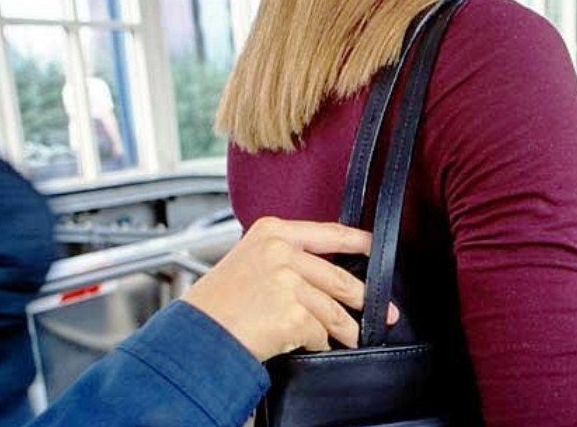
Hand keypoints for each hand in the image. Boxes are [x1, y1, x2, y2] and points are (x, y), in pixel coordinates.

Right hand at [182, 217, 398, 361]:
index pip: (329, 232)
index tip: (375, 248)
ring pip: (333, 308)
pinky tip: (311, 344)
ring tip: (352, 336)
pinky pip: (319, 332)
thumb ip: (284, 256)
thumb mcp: (248, 259)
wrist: (196, 333)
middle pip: (338, 275)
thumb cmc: (217, 303)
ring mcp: (288, 282)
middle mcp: (281, 252)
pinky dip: (318, 342)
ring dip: (346, 327)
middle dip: (363, 297)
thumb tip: (323, 272)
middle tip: (380, 309)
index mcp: (272, 231)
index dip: (358, 241)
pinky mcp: (292, 313)